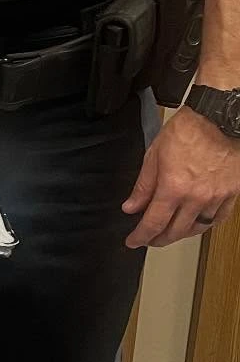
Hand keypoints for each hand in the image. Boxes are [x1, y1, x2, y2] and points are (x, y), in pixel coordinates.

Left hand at [123, 106, 239, 246]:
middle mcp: (196, 198)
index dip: (141, 235)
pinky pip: (218, 219)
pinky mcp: (231, 195)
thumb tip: (131, 206)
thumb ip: (143, 184)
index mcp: (173, 187)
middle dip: (159, 239)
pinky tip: (196, 225)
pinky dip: (205, 225)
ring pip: (197, 228)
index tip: (133, 241)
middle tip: (148, 239)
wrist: (218, 119)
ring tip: (169, 233)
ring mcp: (216, 198)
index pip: (153, 222)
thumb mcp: (154, 154)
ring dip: (181, 234)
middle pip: (175, 231)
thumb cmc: (187, 130)